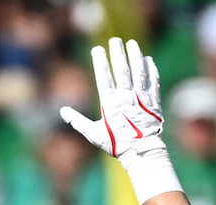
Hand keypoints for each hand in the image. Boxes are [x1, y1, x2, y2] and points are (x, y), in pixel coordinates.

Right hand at [60, 37, 181, 204]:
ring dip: (135, 56)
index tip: (97, 49)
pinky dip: (150, 70)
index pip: (104, 77)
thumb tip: (62, 111)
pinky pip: (152, 82)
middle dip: (118, 53)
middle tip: (115, 40)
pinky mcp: (154, 102)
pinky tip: (148, 60)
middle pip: (122, 70)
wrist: (142, 153)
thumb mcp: (94, 134)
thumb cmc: (117, 145)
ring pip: (138, 72)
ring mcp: (141, 99)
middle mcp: (126, 98)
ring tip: (132, 43)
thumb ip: (78, 121)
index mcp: (110, 104)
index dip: (100, 62)